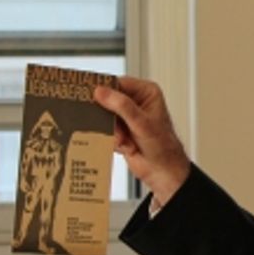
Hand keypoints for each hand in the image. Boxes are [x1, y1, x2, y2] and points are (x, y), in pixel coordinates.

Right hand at [94, 75, 191, 206]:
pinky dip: (112, 139)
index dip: (104, 89)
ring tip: (125, 140)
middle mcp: (136, 102)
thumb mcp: (142, 123)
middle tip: (110, 124)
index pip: (119, 83)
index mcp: (146, 92)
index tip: (91, 95)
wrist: (162, 171)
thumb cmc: (162, 146)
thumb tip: (101, 91)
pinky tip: (127, 146)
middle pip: (109, 99)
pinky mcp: (120, 130)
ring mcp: (127, 116)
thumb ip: (121, 106)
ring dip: (112, 131)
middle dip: (108, 116)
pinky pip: (105, 130)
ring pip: (105, 116)